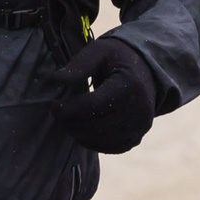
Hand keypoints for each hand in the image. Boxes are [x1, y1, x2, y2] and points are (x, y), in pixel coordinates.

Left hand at [52, 34, 156, 153]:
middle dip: (71, 122)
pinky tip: (80, 130)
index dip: (69, 109)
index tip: (53, 106)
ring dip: (78, 133)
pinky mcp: (136, 138)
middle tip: (57, 114)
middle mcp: (139, 110)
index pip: (93, 106)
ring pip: (101, 140)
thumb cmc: (118, 59)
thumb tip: (57, 79)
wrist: (146, 72)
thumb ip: (79, 64)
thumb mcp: (100, 50)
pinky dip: (91, 142)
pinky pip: (109, 148)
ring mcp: (140, 127)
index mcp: (130, 86)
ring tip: (67, 121)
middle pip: (96, 126)